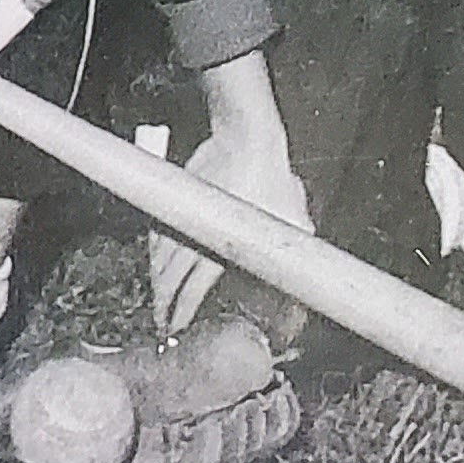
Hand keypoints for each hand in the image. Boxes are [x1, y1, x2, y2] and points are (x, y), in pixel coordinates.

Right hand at [153, 117, 308, 332]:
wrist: (246, 136)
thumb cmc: (270, 176)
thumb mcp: (292, 219)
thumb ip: (293, 248)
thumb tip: (307, 270)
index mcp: (222, 242)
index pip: (193, 287)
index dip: (181, 310)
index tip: (175, 326)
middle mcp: (197, 231)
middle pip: (169, 276)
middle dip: (163, 302)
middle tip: (162, 321)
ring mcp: (183, 214)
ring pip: (160, 256)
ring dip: (156, 279)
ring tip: (157, 297)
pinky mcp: (177, 199)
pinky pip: (159, 232)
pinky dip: (155, 250)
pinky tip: (157, 260)